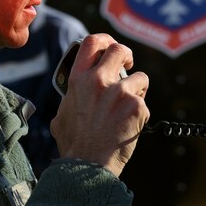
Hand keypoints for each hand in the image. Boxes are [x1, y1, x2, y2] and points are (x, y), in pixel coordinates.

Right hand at [50, 34, 149, 176]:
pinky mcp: (137, 106)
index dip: (105, 40)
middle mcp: (99, 80)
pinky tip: (129, 126)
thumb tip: (71, 95)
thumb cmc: (74, 144)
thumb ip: (70, 99)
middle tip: (129, 66)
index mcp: (78, 79)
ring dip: (137, 91)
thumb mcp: (61, 115)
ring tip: (127, 109)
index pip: (92, 42)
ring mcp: (120, 92)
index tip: (111, 46)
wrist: (88, 165)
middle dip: (127, 55)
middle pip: (120, 50)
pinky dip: (140, 113)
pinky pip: (144, 102)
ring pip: (139, 78)